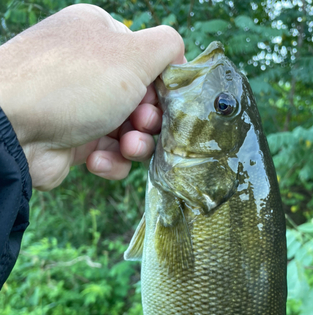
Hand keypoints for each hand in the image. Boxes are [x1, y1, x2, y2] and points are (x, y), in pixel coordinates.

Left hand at [0, 4, 184, 189]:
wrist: (13, 130)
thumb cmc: (74, 84)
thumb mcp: (132, 54)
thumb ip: (168, 47)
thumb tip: (180, 58)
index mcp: (101, 37)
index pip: (149, 60)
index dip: (163, 84)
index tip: (165, 100)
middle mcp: (90, 71)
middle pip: (143, 100)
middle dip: (150, 118)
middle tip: (142, 123)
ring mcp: (81, 108)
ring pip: (129, 131)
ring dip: (136, 144)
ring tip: (128, 147)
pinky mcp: (74, 142)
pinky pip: (109, 154)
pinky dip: (110, 161)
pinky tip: (96, 161)